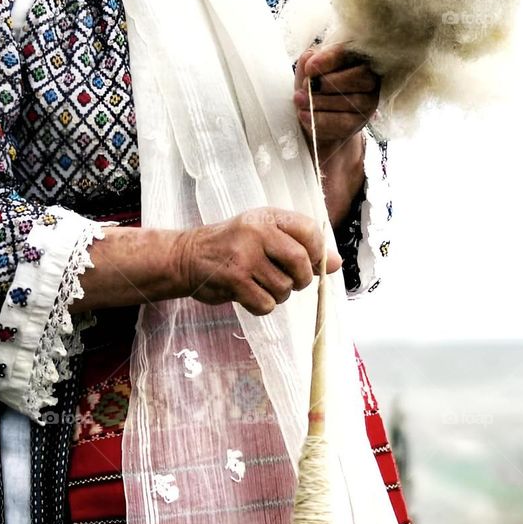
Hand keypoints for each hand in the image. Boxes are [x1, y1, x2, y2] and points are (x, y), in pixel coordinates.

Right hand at [174, 207, 341, 316]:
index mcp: (268, 217)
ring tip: (261, 286)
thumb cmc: (231, 248)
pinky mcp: (234, 279)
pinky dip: (262, 306)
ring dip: (278, 295)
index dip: (317, 251)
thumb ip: (300, 247)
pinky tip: (249, 295)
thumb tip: (336, 263)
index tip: (309, 263)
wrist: (186, 257)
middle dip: (301, 279)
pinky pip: (266, 303)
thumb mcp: (264, 237)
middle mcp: (257, 231)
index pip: (309, 230)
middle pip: (301, 261)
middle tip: (290, 282)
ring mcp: (244, 255)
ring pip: (284, 287)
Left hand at [293, 43, 380, 160]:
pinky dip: (321, 119)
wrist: (314, 114)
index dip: (330, 60)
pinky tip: (304, 115)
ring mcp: (367, 102)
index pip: (350, 54)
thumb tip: (310, 62)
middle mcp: (369, 79)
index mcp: (358, 58)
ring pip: (350, 101)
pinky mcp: (359, 123)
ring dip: (321, 101)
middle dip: (330, 82)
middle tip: (306, 85)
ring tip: (299, 100)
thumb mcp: (309, 68)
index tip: (310, 67)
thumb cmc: (315, 85)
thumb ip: (309, 59)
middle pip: (360, 77)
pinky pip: (343, 122)